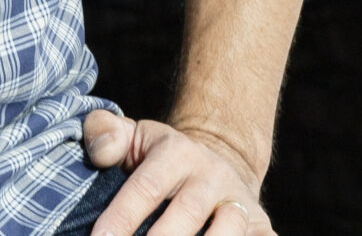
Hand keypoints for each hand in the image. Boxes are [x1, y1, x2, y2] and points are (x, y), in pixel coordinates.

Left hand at [81, 110, 273, 235]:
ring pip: (230, 228)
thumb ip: (105, 134)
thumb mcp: (132, 137)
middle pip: (188, 212)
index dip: (122, 217)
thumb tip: (100, 153)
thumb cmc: (159, 158)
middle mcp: (212, 175)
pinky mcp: (261, 224)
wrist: (216, 162)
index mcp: (176, 152)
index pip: (146, 187)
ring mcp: (239, 201)